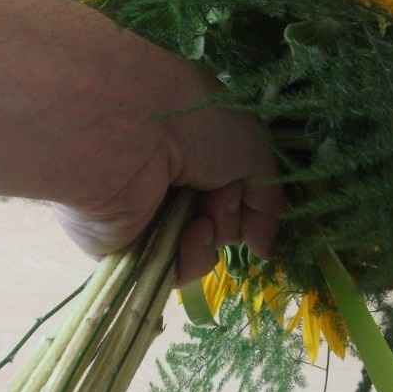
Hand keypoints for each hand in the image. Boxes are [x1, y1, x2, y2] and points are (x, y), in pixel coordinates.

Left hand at [0, 0, 283, 283]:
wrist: (128, 132)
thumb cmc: (195, 123)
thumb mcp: (252, 147)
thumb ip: (268, 199)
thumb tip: (266, 251)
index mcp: (193, 143)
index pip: (234, 185)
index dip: (250, 197)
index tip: (256, 197)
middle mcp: (168, 176)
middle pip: (221, 217)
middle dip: (231, 211)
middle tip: (219, 193)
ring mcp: (144, 213)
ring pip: (201, 245)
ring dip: (215, 233)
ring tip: (202, 214)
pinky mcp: (124, 245)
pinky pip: (173, 268)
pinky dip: (192, 257)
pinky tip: (188, 234)